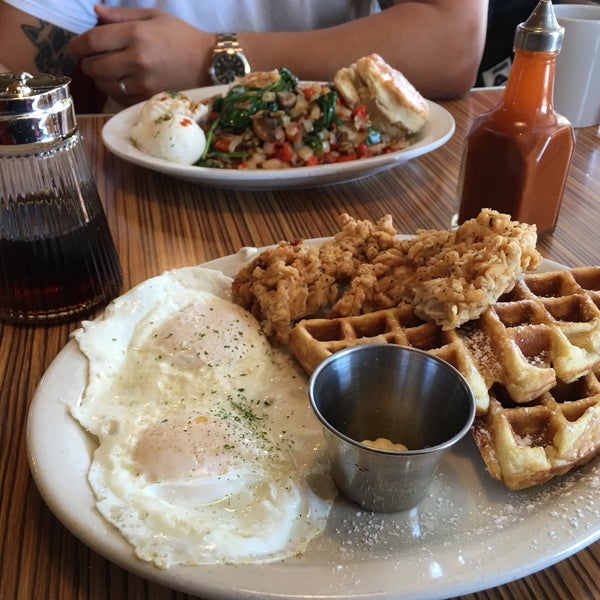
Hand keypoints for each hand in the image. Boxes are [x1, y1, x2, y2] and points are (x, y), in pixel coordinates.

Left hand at [68, 5, 214, 104]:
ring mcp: (143, 83)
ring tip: (105, 74)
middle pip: (95, 66)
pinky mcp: (150, 99)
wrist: (210, 64)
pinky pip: (121, 99)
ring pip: (106, 85)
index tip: (72, 49)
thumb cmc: (183, 37)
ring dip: (100, 80)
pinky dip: (115, 93)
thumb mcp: (154, 16)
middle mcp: (136, 60)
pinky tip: (120, 85)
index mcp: (135, 35)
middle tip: (89, 62)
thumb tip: (95, 12)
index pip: (93, 41)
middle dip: (87, 64)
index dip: (76, 45)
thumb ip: (122, 15)